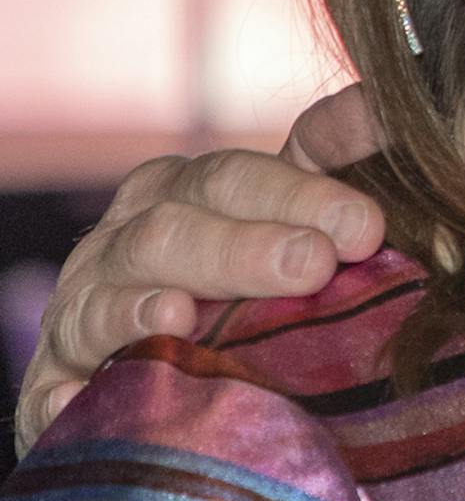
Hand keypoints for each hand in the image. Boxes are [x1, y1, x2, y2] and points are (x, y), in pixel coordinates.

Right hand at [13, 86, 384, 453]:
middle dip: (244, 249)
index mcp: (185, 191)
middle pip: (175, 227)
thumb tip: (375, 106)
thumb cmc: (261, 294)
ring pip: (110, 294)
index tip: (366, 227)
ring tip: (186, 316)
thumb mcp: (304, 222)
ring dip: (144, 306)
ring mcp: (84, 306)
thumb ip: (339, 160)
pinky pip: (53, 378)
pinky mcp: (53, 382)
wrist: (185, 382)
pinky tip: (82, 395)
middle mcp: (126, 238)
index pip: (237, 179)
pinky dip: (68, 386)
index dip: (301, 197)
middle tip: (313, 266)